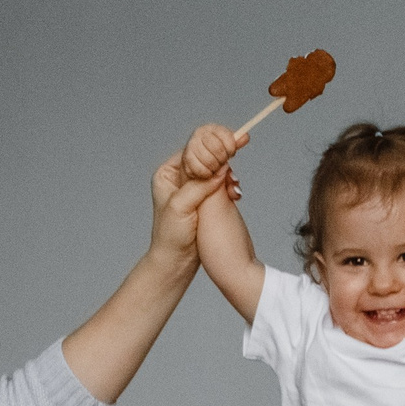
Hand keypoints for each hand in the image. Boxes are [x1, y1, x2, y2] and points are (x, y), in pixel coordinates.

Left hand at [150, 143, 230, 261]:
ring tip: (234, 188)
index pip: (193, 148)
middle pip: (206, 155)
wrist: (176, 262)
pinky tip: (235, 193)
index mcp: (168, 173)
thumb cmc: (170, 236)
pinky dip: (230, 185)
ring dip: (228, 174)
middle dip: (223, 158)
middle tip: (237, 160)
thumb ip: (200, 185)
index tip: (233, 143)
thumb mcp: (181, 207)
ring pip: (216, 168)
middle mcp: (180, 177)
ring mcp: (193, 187)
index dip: (213, 144)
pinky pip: (221, 183)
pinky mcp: (205, 199)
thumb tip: (221, 167)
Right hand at [182, 122, 241, 181]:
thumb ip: (235, 142)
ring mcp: (191, 145)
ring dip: (215, 167)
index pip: (226, 136)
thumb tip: (245, 136)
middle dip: (223, 158)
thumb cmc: (212, 154)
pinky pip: (201, 169)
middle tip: (222, 161)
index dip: (231, 147)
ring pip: (210, 160)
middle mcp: (199, 134)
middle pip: (218, 149)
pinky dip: (206, 173)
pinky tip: (207, 172)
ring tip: (214, 167)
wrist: (195, 164)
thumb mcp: (226, 146)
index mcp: (211, 128)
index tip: (231, 153)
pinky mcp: (186, 158)